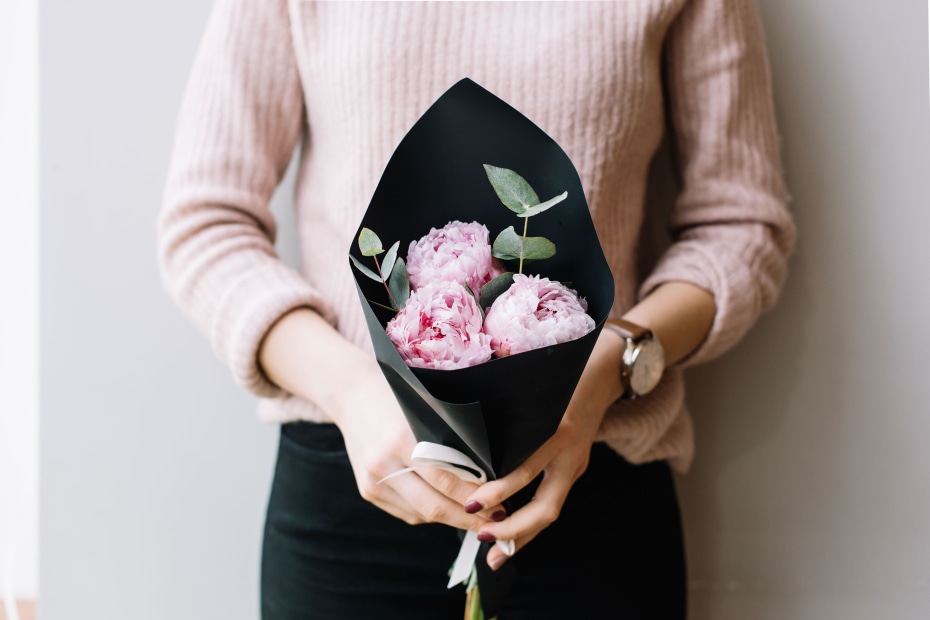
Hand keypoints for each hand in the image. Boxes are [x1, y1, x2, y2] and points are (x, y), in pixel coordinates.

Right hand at [258, 307, 505, 529]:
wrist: (352, 394)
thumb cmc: (399, 396)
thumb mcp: (427, 409)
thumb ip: (452, 439)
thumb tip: (488, 472)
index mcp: (402, 439)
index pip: (448, 480)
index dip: (477, 498)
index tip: (501, 504)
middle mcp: (384, 464)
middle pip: (434, 505)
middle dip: (469, 518)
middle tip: (496, 520)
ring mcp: (372, 480)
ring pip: (421, 514)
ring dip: (451, 519)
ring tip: (477, 517)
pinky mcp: (367, 490)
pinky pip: (406, 513)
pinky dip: (429, 514)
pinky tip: (447, 509)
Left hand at [461, 329, 625, 569]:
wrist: (606, 372)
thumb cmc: (560, 371)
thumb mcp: (535, 376)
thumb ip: (503, 382)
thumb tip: (463, 386)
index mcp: (556, 428)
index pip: (528, 467)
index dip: (501, 490)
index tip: (472, 505)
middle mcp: (569, 452)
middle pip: (546, 505)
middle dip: (514, 528)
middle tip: (482, 539)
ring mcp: (575, 463)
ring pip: (551, 510)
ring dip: (524, 536)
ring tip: (495, 556)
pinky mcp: (574, 469)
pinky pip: (552, 502)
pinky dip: (532, 523)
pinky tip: (511, 539)